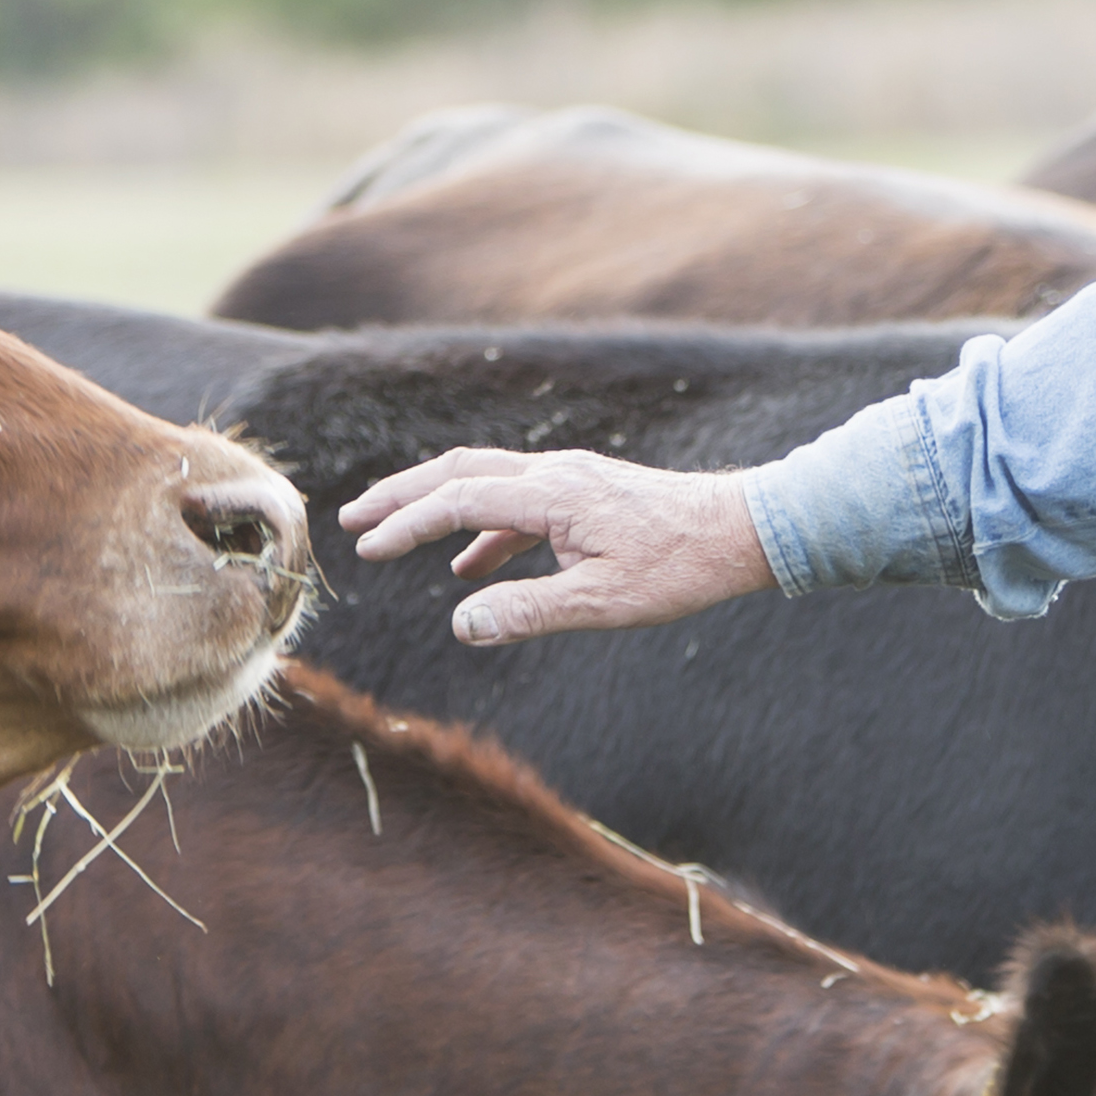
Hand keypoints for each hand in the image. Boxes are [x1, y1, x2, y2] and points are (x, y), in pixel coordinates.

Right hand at [340, 446, 774, 646]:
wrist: (744, 531)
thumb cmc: (680, 568)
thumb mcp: (603, 603)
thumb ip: (529, 612)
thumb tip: (463, 623)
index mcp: (552, 493)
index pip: (459, 498)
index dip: (408, 522)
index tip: (367, 548)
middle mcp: (554, 473)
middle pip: (459, 471)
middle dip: (401, 495)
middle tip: (352, 520)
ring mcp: (570, 479)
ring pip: (485, 481)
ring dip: (435, 507)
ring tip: (393, 538)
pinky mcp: (585, 494)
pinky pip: (516, 503)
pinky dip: (481, 530)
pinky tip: (469, 570)